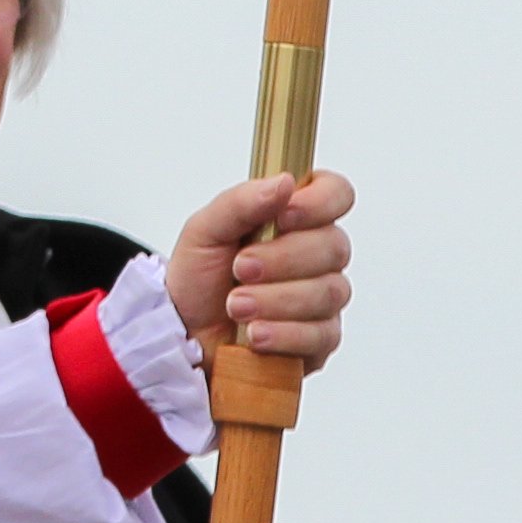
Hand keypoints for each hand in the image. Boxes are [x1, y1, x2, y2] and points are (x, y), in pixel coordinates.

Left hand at [164, 170, 355, 366]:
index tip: (283, 217)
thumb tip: (284, 183)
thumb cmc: (199, 277)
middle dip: (281, 260)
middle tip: (240, 269)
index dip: (319, 204)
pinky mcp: (321, 339)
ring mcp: (323, 297)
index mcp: (296, 217)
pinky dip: (283, 334)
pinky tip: (255, 334)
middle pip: (333, 247)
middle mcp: (318, 254)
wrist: (184, 331)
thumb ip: (241, 202)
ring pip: (327, 292)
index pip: (336, 194)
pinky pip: (321, 335)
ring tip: (235, 306)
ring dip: (275, 300)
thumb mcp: (205, 231)